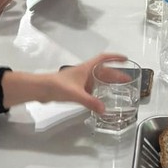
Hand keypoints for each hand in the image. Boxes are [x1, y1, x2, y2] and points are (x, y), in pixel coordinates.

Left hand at [1, 52, 127, 112]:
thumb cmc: (58, 85)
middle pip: (103, 71)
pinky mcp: (75, 88)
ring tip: (118, 90)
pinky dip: (99, 91)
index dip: (115, 58)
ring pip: (98, 80)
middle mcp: (85, 72)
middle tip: (127, 80)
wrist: (41, 89)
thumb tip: (104, 110)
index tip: (125, 59)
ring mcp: (80, 80)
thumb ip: (90, 102)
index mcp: (86, 68)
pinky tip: (102, 99)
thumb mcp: (76, 94)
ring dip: (108, 83)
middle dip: (116, 74)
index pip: (103, 58)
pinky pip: (91, 88)